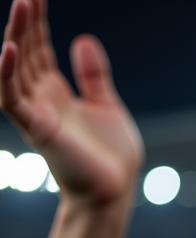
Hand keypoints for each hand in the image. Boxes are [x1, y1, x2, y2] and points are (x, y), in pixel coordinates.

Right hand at [0, 0, 141, 206]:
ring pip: (16, 67)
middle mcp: (41, 98)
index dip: (38, 21)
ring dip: (16, 35)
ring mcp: (36, 112)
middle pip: (26, 50)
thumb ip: (93, 76)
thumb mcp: (107, 106)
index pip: (40, 47)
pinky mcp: (37, 129)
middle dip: (25, 21)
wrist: (115, 192)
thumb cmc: (112, 157)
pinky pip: (11, 98)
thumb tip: (83, 38)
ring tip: (21, 5)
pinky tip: (7, 48)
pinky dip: (5, 74)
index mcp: (56, 92)